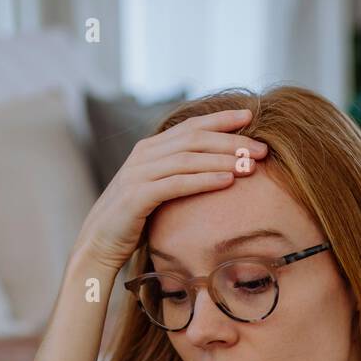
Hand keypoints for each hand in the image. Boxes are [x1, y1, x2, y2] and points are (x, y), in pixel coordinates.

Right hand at [72, 107, 268, 273]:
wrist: (98, 244)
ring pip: (189, 158)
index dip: (222, 119)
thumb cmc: (133, 220)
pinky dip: (203, 180)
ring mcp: (139, 173)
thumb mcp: (157, 190)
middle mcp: (144, 154)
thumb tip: (214, 170)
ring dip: (223, 159)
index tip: (251, 117)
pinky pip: (176, 183)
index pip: (191, 126)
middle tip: (262, 149)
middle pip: (195, 138)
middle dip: (232, 141)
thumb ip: (178, 175)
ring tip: (251, 165)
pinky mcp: (137, 196)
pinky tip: (227, 181)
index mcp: (150, 148)